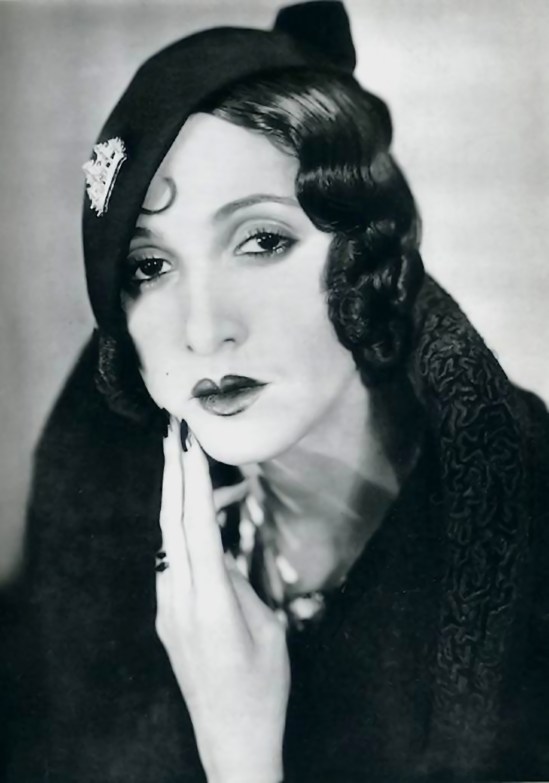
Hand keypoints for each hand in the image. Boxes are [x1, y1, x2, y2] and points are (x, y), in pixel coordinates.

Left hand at [155, 417, 289, 782]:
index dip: (193, 479)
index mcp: (212, 602)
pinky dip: (184, 532)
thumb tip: (235, 542)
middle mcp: (180, 600)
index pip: (197, 526)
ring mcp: (168, 610)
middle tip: (172, 432)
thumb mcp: (269, 628)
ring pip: (169, 540)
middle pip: (171, 524)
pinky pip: (173, 562)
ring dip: (181, 502)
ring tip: (202, 472)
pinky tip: (200, 518)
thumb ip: (247, 581)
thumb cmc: (264, 687)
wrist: (231, 738)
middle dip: (172, 473)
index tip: (188, 442)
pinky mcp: (167, 618)